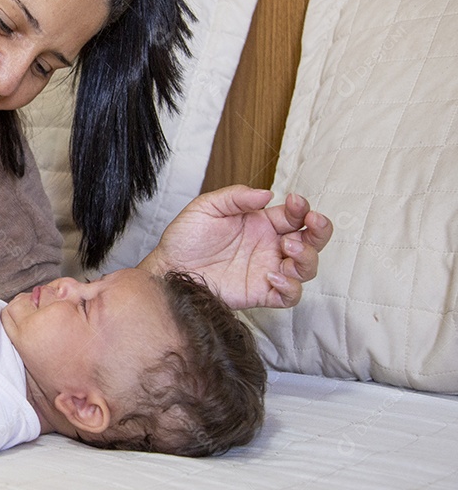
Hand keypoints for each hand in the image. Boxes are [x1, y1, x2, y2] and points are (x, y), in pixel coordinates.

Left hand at [140, 185, 332, 309]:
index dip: (302, 208)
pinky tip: (273, 276)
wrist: (169, 267)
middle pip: (311, 241)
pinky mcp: (260, 293)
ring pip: (306, 268)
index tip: (295, 202)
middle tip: (312, 223)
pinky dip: (290, 287)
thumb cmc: (186, 236)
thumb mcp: (207, 207)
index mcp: (261, 223)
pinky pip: (289, 296)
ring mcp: (267, 269)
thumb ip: (236, 196)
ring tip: (287, 249)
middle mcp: (269, 246)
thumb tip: (267, 194)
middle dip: (319, 231)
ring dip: (306, 258)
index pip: (295, 215)